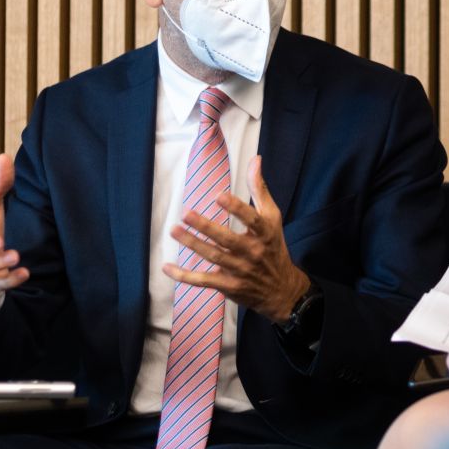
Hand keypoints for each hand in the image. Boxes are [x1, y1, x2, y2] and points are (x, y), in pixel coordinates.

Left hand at [164, 156, 311, 321]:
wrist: (281, 289)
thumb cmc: (274, 247)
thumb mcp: (272, 217)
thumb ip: (260, 189)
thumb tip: (256, 159)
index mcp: (264, 233)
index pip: (251, 219)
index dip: (236, 208)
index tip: (219, 195)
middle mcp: (253, 252)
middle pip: (227, 239)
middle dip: (206, 227)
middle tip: (186, 213)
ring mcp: (239, 271)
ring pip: (213, 256)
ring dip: (192, 244)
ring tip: (174, 230)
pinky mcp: (228, 286)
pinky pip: (203, 281)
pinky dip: (185, 276)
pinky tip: (167, 267)